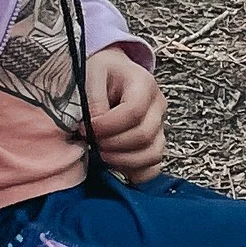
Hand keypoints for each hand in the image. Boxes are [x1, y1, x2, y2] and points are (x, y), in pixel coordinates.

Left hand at [86, 48, 166, 176]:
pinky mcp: (155, 144)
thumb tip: (94, 129)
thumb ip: (93, 100)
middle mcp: (158, 107)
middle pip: (143, 136)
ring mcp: (160, 127)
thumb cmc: (100, 74)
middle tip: (90, 141)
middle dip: (111, 144)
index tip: (85, 127)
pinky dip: (135, 172)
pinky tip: (115, 166)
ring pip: (152, 154)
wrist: (111, 74)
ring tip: (100, 153)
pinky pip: (153, 167)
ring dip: (122, 161)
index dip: (108, 125)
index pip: (133, 112)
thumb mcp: (91, 74)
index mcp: (144, 84)